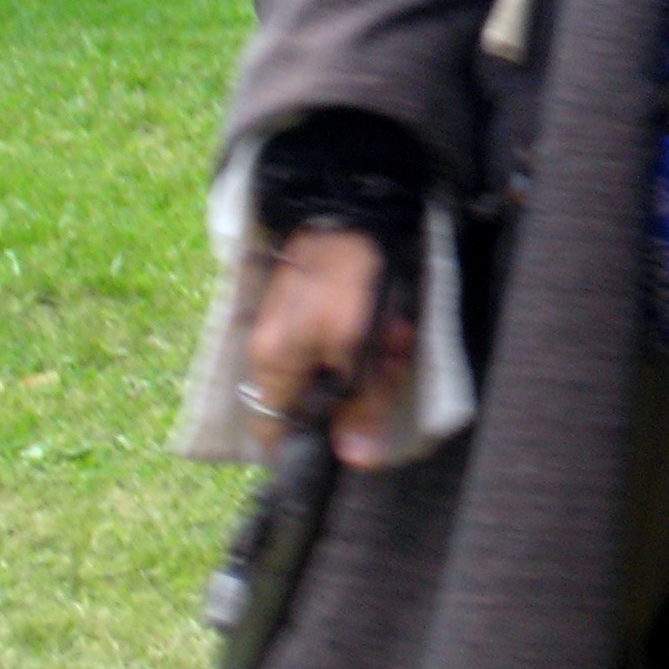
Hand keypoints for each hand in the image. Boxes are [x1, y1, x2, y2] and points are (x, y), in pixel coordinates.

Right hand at [244, 226, 412, 468]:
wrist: (349, 208)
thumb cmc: (350, 278)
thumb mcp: (360, 346)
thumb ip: (358, 404)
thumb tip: (354, 460)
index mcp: (270, 363)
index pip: (273, 430)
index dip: (310, 441)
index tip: (349, 432)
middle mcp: (268, 347)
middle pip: (313, 398)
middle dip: (361, 388)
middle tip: (393, 362)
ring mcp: (286, 324)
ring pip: (332, 367)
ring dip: (372, 359)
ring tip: (399, 334)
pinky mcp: (307, 304)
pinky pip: (335, 339)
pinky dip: (367, 336)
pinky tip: (393, 320)